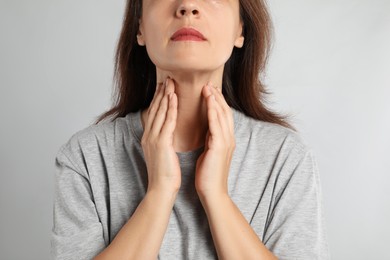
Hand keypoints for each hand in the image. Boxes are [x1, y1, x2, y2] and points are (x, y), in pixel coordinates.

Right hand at [141, 78, 180, 195]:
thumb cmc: (166, 174)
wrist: (162, 189)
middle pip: (155, 109)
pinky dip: (170, 108)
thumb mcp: (163, 154)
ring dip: (165, 95)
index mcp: (149, 138)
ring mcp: (153, 139)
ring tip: (170, 82)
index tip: (165, 87)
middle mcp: (148, 136)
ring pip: (160, 112)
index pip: (155, 114)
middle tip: (167, 78)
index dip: (159, 99)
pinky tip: (174, 97)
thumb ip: (163, 141)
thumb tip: (168, 133)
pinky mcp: (161, 143)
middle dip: (161, 93)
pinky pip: (166, 121)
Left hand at [195, 84, 234, 199]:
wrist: (211, 192)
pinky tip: (208, 101)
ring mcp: (226, 142)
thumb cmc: (208, 174)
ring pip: (222, 115)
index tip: (209, 91)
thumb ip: (211, 139)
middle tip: (209, 83)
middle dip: (217, 97)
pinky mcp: (220, 146)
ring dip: (215, 100)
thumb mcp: (209, 152)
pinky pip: (217, 124)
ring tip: (208, 87)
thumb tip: (207, 130)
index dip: (217, 102)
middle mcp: (229, 138)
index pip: (223, 116)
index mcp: (225, 140)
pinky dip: (213, 111)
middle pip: (225, 112)